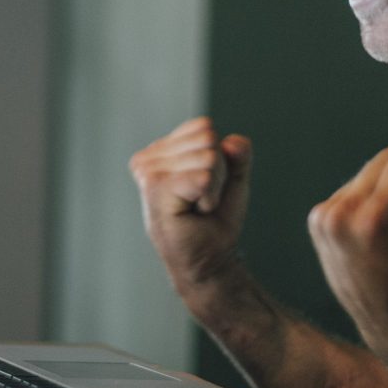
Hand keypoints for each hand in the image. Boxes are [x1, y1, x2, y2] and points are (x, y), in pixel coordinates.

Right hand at [130, 117, 251, 299]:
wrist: (209, 259)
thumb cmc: (214, 220)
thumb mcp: (233, 178)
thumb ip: (238, 154)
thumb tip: (232, 141)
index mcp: (160, 151)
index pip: (203, 127)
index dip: (218, 157)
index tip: (204, 186)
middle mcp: (148, 159)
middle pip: (207, 139)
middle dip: (218, 172)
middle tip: (202, 198)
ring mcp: (148, 173)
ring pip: (208, 157)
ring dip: (213, 187)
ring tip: (197, 206)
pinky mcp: (156, 189)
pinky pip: (202, 176)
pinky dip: (209, 197)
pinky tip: (195, 212)